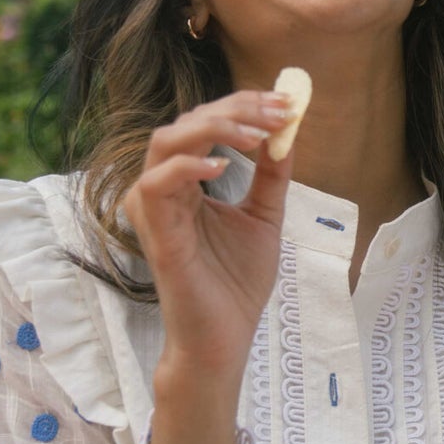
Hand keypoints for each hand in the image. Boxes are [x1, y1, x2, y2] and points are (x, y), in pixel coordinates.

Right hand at [124, 90, 294, 381]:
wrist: (225, 339)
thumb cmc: (236, 283)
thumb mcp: (264, 217)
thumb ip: (271, 177)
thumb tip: (288, 133)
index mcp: (187, 183)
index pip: (205, 125)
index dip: (244, 106)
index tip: (287, 104)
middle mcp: (164, 189)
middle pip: (186, 122)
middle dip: (236, 109)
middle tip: (279, 112)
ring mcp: (155, 209)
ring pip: (166, 142)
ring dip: (213, 127)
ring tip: (256, 136)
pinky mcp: (155, 234)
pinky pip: (157, 184)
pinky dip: (189, 165)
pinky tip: (225, 166)